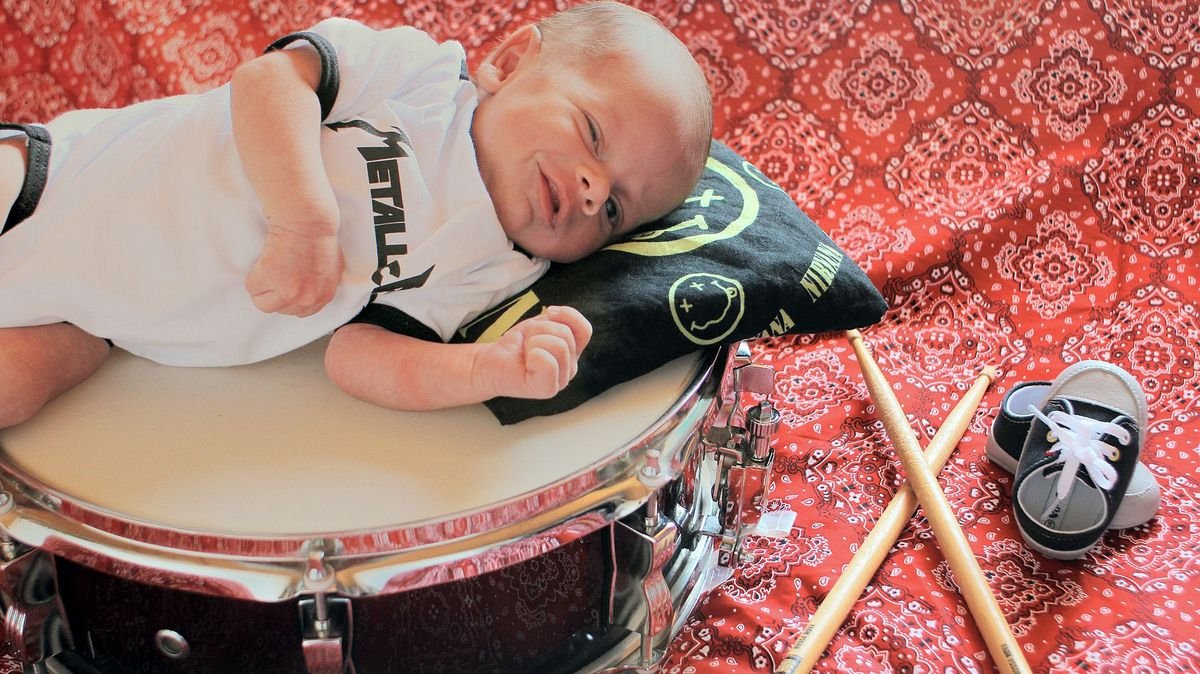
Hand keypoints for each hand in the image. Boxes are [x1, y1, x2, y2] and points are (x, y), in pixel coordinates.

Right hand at [246, 225, 343, 315]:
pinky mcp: (270, 280)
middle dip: (276, 293)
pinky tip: (264, 261)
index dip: (291, 298)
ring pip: (264, 304)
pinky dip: (254, 275)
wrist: (307, 220)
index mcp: (324, 295)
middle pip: (282, 309)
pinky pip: (252, 288)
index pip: (302, 312)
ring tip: (270, 268)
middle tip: (278, 272)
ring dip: (262, 288)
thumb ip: (321, 285)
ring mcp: (289, 291)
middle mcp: (308, 297)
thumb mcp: (330, 267)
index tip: (287, 285)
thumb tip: (310, 292)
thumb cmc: (318, 236)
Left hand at [476, 306, 592, 399]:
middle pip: (566, 334)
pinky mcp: (547, 389)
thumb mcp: (541, 324)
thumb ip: (559, 319)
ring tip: (525, 351)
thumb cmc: (516, 345)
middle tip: (527, 342)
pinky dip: (533, 355)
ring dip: (534, 341)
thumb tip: (554, 312)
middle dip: (540, 329)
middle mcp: (571, 369)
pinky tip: (526, 362)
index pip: (585, 330)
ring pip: (559, 345)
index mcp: (573, 354)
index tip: (548, 312)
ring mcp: (560, 381)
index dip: (567, 315)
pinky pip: (548, 362)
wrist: (490, 362)